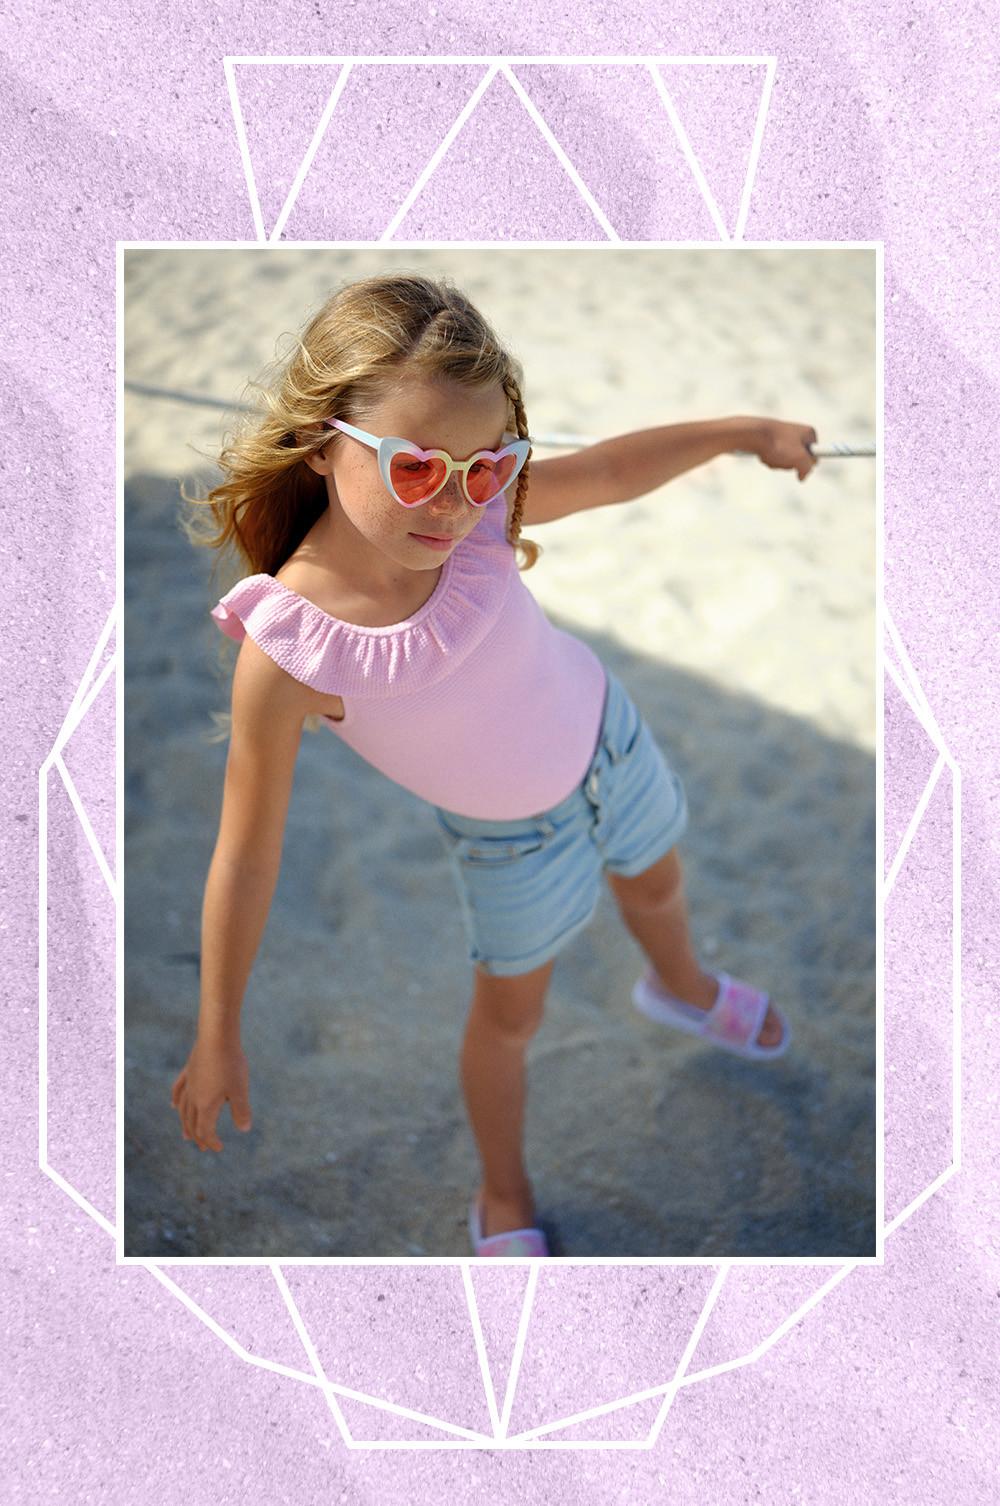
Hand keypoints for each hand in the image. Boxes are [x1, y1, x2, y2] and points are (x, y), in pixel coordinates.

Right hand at [170, 1036, 251, 1151]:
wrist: (217, 1037)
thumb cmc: (231, 1063)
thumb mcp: (239, 1089)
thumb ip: (241, 1110)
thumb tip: (245, 1129)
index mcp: (205, 1105)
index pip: (205, 1130)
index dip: (211, 1141)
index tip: (219, 1148)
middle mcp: (193, 1097)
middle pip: (192, 1123)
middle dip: (198, 1137)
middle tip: (204, 1148)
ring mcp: (189, 1084)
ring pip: (183, 1110)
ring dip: (185, 1125)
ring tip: (186, 1136)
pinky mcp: (188, 1071)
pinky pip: (178, 1091)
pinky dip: (176, 1101)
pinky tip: (174, 1105)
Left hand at [752, 418, 818, 481]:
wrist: (753, 433)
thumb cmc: (778, 443)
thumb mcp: (799, 458)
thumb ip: (807, 468)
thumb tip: (803, 476)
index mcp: (809, 433)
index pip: (816, 455)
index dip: (808, 462)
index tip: (799, 460)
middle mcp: (798, 433)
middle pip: (800, 459)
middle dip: (790, 463)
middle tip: (783, 457)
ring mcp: (785, 437)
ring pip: (786, 460)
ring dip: (779, 463)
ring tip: (772, 455)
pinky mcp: (772, 441)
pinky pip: (774, 457)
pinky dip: (770, 459)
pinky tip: (764, 454)